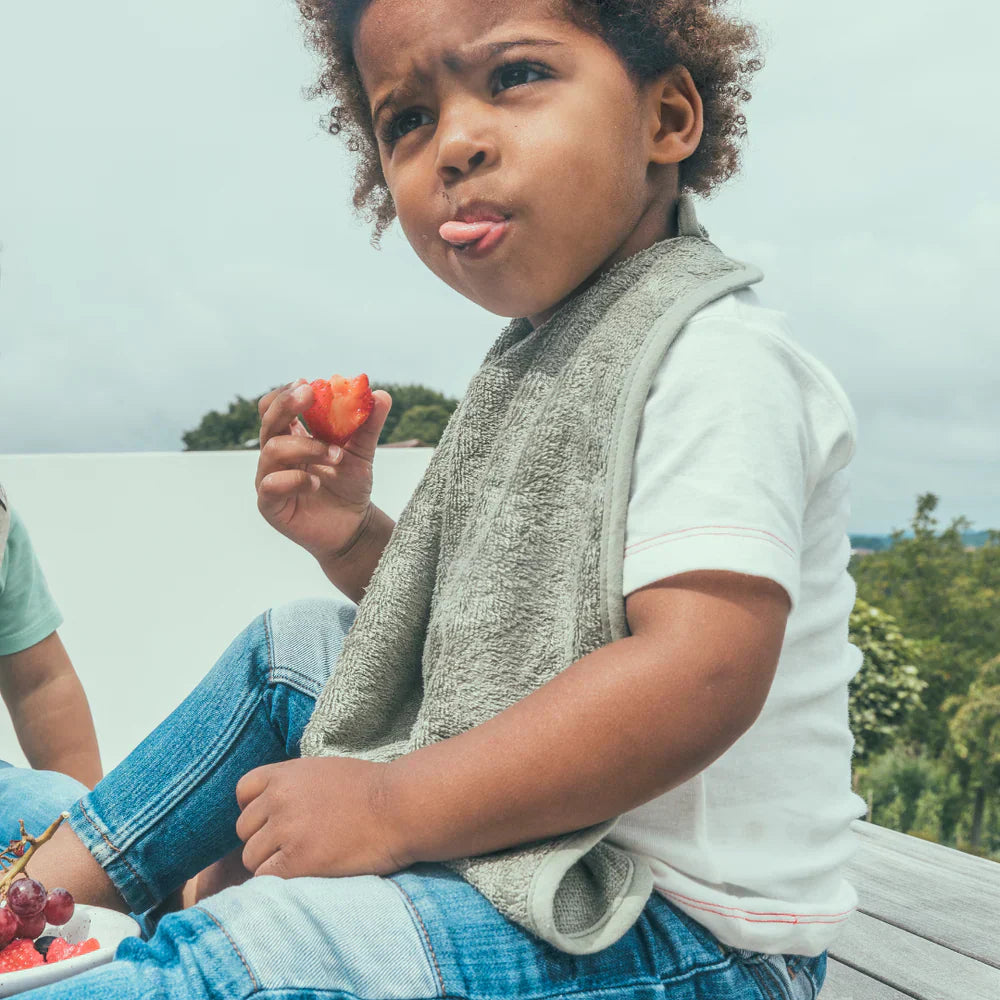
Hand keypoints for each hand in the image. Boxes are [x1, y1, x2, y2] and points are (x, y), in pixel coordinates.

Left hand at [234, 758, 409, 879]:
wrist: (400, 807)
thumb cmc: (372, 790)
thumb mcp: (325, 771)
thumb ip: (294, 785)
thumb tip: (270, 807)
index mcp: (286, 773)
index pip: (243, 791)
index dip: (256, 808)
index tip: (275, 818)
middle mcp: (279, 798)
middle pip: (245, 829)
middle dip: (265, 838)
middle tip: (296, 844)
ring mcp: (285, 830)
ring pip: (252, 856)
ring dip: (271, 862)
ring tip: (305, 860)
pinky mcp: (296, 861)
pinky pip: (266, 877)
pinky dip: (279, 880)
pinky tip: (306, 873)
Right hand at [254, 381, 391, 559]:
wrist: (353, 527)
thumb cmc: (350, 487)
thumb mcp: (362, 453)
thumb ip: (368, 424)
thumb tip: (382, 394)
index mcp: (291, 437)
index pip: (274, 407)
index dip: (286, 393)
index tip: (310, 385)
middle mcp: (275, 455)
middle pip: (268, 421)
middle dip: (288, 404)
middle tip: (310, 394)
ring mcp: (269, 479)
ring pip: (273, 450)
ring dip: (307, 447)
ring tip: (336, 456)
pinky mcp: (270, 505)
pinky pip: (271, 484)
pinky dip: (297, 480)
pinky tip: (318, 484)